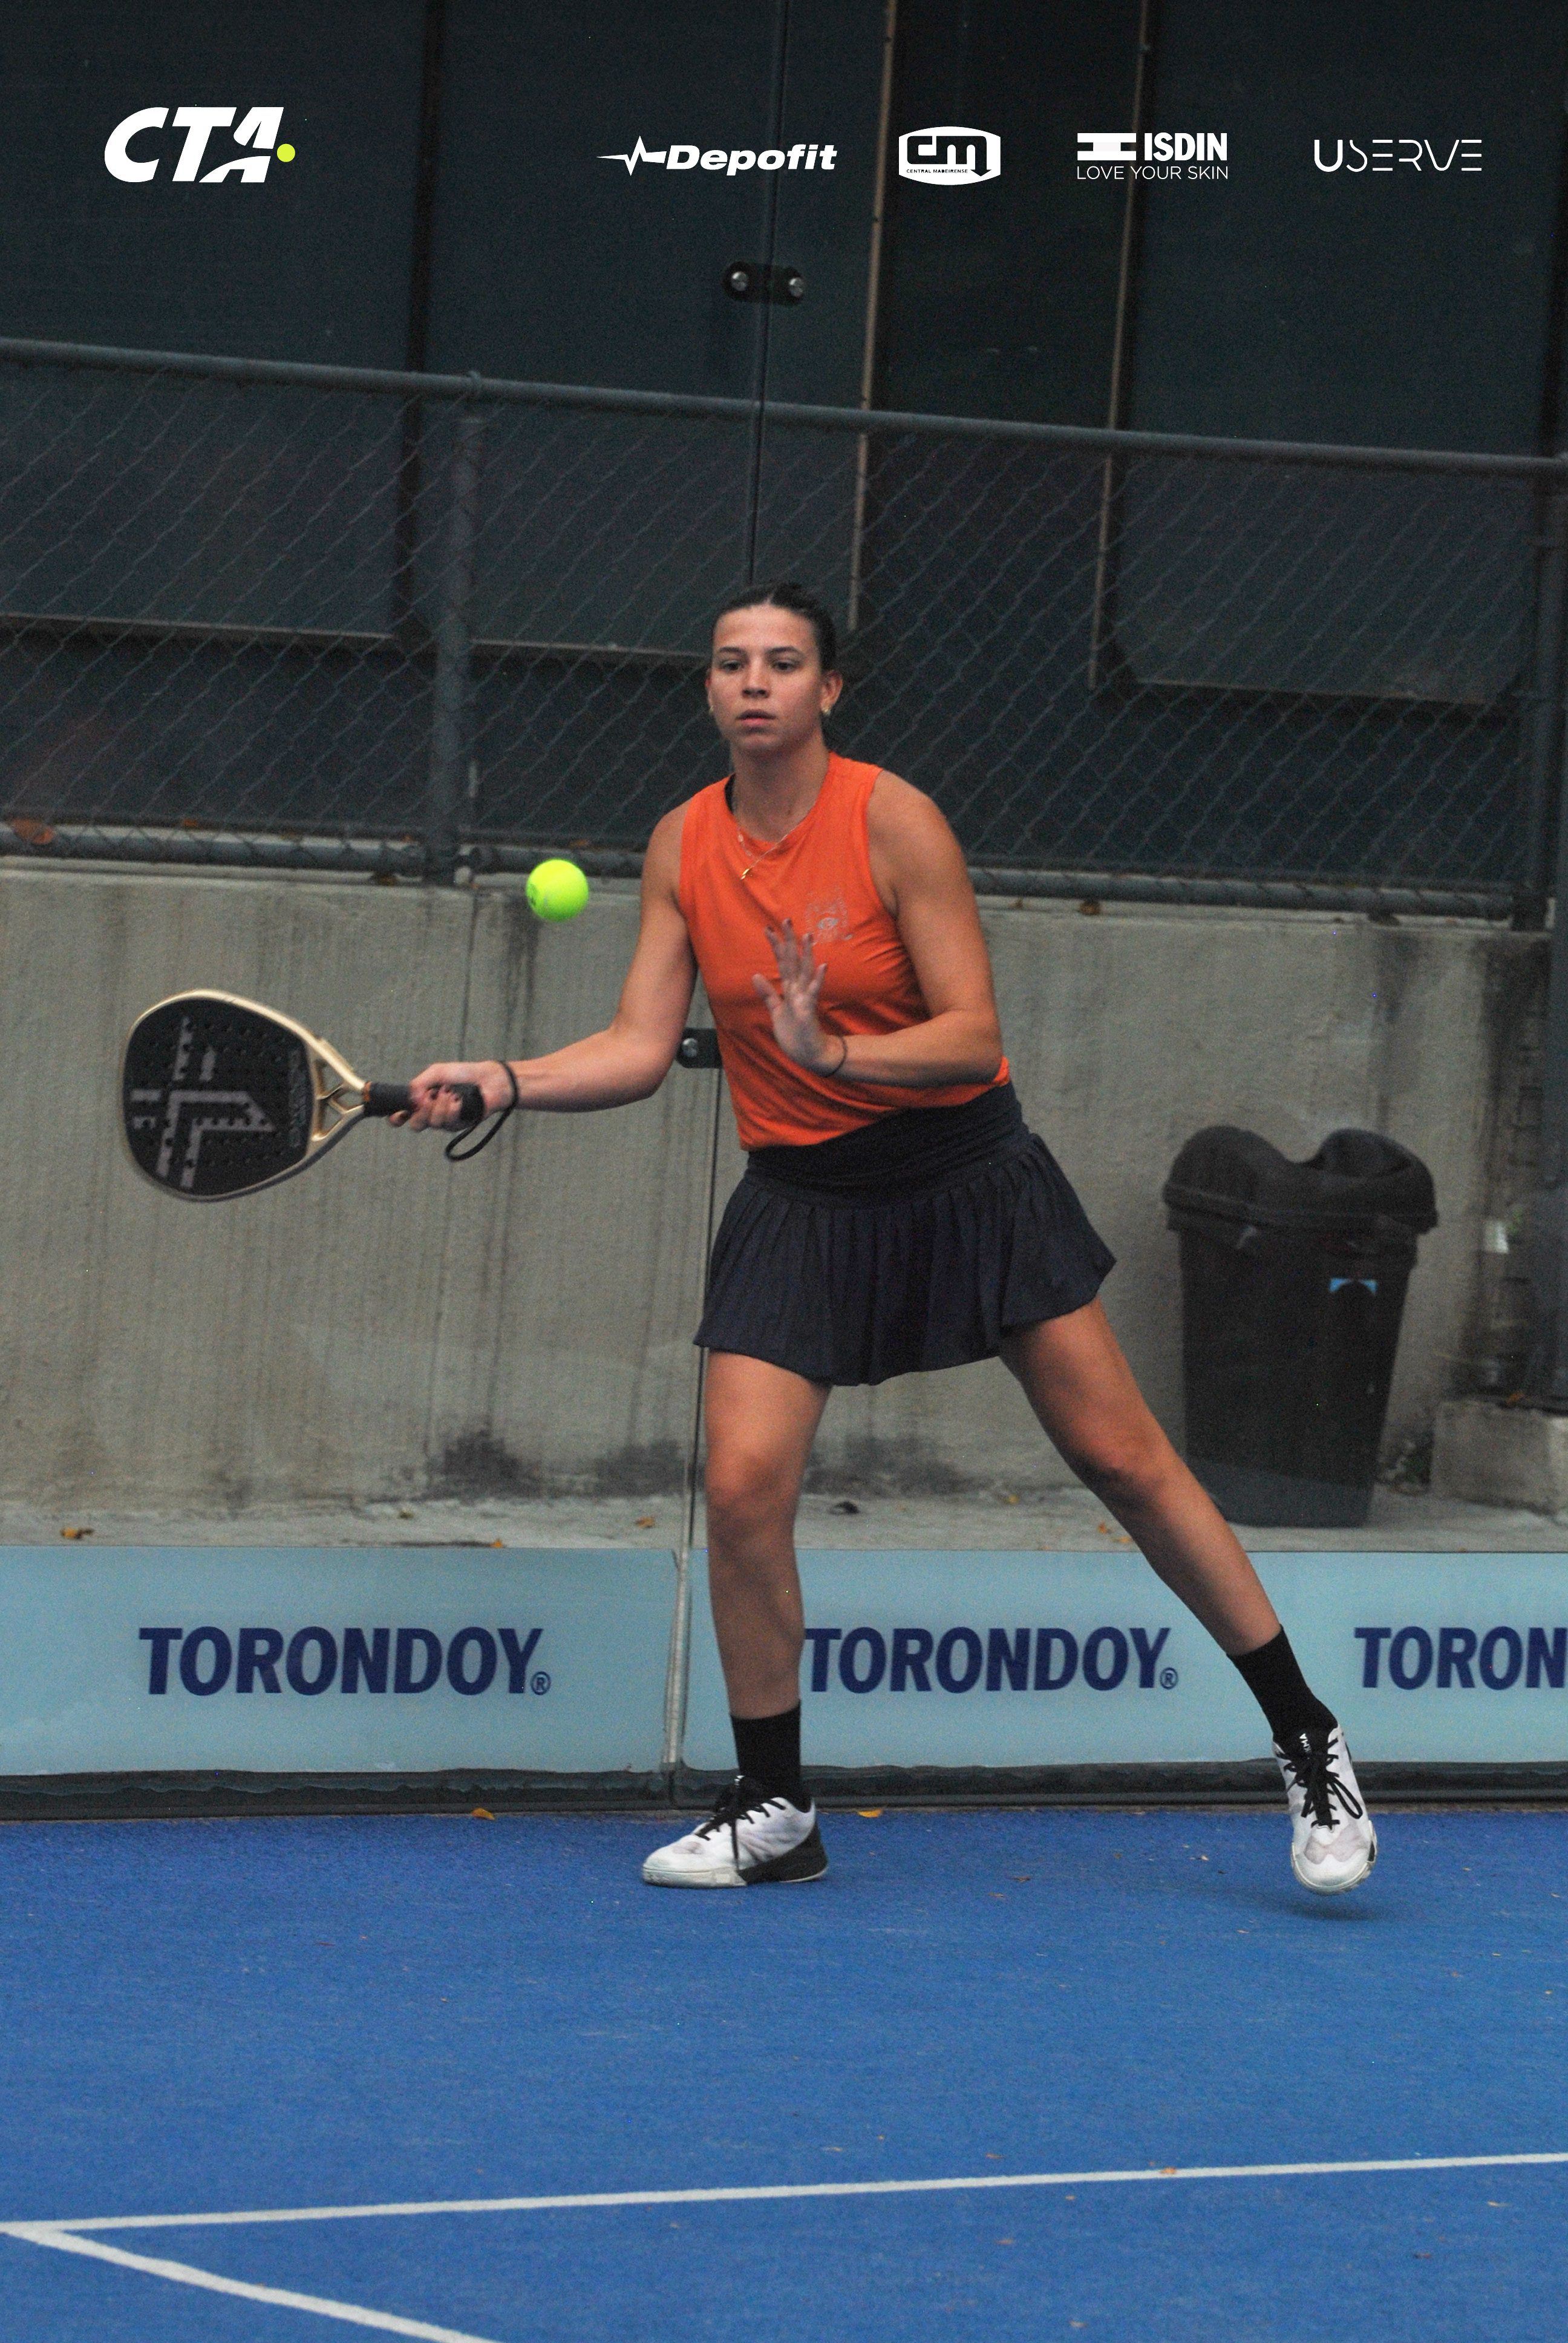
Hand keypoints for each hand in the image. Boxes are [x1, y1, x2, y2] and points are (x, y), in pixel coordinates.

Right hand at [395, 1060, 514, 1129]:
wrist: (487, 1079)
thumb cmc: (462, 1074)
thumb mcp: (436, 1073)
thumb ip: (419, 1083)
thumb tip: (412, 1099)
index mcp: (422, 1101)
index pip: (404, 1116)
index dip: (396, 1118)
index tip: (398, 1114)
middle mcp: (432, 1113)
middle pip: (416, 1125)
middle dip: (420, 1111)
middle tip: (429, 1098)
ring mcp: (445, 1121)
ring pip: (433, 1123)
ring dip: (440, 1105)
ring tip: (450, 1092)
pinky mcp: (459, 1125)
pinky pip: (449, 1122)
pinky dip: (452, 1108)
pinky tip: (458, 1099)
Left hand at [751, 921, 841, 1072]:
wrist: (808, 1054)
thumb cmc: (794, 1034)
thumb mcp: (776, 1011)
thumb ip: (768, 994)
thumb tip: (754, 975)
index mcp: (789, 989)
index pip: (782, 963)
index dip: (775, 946)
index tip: (767, 929)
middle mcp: (798, 990)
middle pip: (793, 961)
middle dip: (790, 941)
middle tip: (786, 920)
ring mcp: (805, 999)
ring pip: (805, 972)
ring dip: (807, 954)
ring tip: (807, 936)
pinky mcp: (809, 1010)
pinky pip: (814, 993)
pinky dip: (818, 980)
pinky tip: (823, 966)